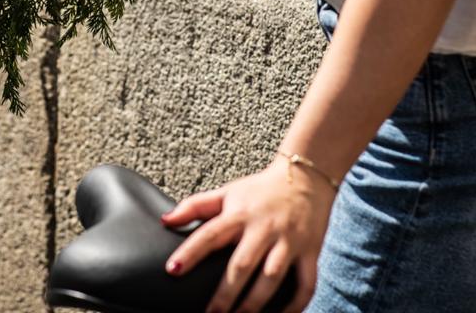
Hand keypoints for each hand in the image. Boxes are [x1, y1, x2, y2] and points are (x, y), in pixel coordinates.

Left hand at [161, 158, 335, 312]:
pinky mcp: (310, 251)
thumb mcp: (227, 192)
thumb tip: (165, 220)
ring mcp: (289, 241)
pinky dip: (296, 305)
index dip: (190, 252)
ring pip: (272, 277)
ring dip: (255, 303)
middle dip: (226, 293)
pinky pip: (306, 283)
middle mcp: (264, 228)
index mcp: (240, 214)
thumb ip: (195, 206)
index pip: (210, 234)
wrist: (306, 176)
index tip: (172, 270)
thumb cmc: (260, 190)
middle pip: (242, 263)